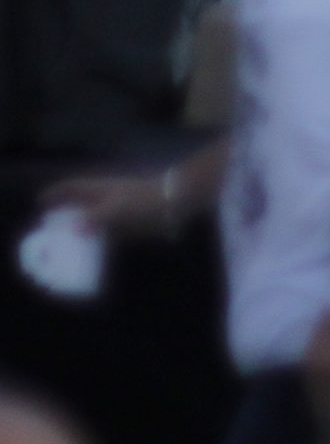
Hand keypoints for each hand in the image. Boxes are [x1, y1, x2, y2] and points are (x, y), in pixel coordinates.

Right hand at [42, 170, 184, 240]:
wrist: (176, 202)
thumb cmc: (145, 200)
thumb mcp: (118, 208)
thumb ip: (96, 218)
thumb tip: (74, 229)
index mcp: (98, 189)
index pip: (70, 188)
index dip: (54, 194)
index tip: (39, 202)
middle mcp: (104, 199)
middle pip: (77, 205)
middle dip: (62, 215)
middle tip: (45, 229)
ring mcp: (116, 212)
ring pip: (90, 221)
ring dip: (77, 231)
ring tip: (60, 246)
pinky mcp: (127, 225)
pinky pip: (105, 234)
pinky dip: (94, 242)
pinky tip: (87, 255)